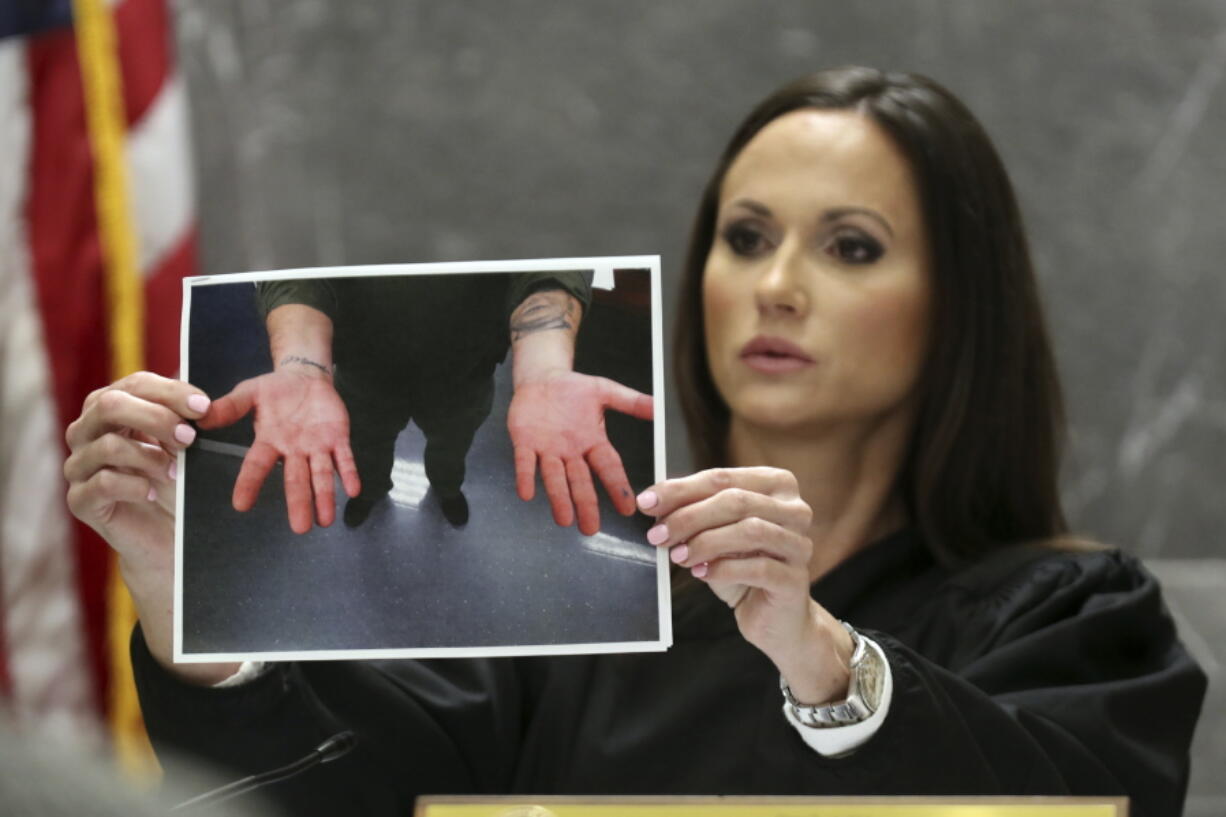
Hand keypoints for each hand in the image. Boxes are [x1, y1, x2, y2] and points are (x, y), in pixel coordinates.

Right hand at [64, 371, 236, 683]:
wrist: (167, 539)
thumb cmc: (176, 485)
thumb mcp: (183, 446)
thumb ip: (184, 420)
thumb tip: (201, 402)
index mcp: (111, 409)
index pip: (134, 385)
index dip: (170, 392)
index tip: (205, 407)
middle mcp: (87, 432)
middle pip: (110, 405)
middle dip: (156, 416)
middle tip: (191, 437)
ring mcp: (79, 466)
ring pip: (107, 444)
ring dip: (150, 455)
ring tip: (176, 471)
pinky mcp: (80, 500)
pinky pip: (103, 482)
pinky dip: (136, 485)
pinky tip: (155, 492)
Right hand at [199, 370, 360, 533]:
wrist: (305, 376)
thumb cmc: (275, 390)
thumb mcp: (249, 393)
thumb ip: (230, 407)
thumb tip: (200, 416)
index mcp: (270, 442)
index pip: (257, 466)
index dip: (249, 483)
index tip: (241, 505)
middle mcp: (294, 451)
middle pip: (296, 480)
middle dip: (298, 503)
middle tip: (300, 529)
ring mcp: (317, 446)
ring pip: (321, 475)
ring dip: (325, 497)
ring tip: (326, 521)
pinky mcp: (338, 438)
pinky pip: (344, 458)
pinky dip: (349, 473)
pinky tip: (353, 490)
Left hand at [508, 369, 652, 534]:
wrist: (541, 378)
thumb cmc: (573, 388)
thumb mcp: (605, 391)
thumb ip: (631, 402)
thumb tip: (660, 408)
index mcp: (592, 442)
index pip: (609, 468)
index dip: (617, 487)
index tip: (628, 508)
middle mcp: (571, 452)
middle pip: (581, 482)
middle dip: (585, 505)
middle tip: (590, 529)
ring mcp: (548, 450)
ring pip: (555, 478)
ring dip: (559, 499)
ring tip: (564, 520)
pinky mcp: (524, 443)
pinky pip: (525, 463)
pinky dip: (526, 477)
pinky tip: (527, 494)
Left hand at [638, 467, 853, 703]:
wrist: (773, 618)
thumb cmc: (742, 568)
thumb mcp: (715, 533)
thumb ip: (693, 513)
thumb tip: (653, 502)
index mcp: (776, 485)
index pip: (723, 478)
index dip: (681, 489)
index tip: (647, 502)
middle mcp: (795, 509)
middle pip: (736, 501)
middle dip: (689, 517)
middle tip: (658, 535)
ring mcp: (799, 544)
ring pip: (750, 531)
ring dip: (705, 542)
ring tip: (677, 556)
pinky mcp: (796, 579)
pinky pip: (759, 568)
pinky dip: (723, 569)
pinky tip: (701, 574)